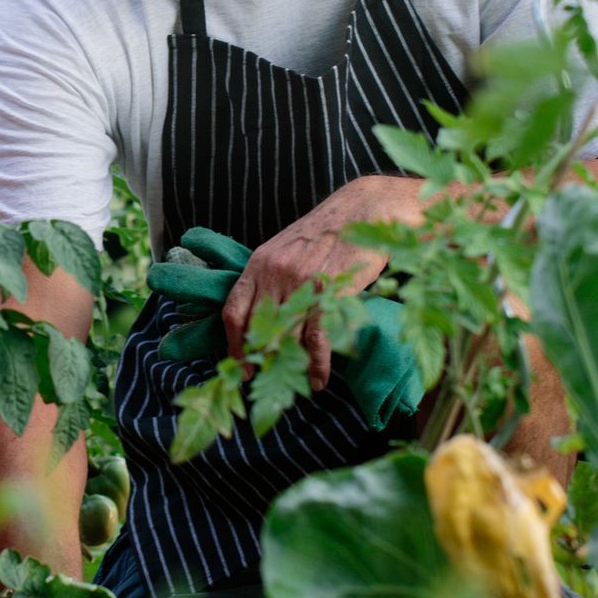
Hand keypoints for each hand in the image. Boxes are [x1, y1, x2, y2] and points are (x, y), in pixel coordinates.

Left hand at [222, 175, 425, 391]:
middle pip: (257, 330)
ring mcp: (302, 283)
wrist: (364, 212)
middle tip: (267, 381)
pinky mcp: (330, 292)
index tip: (240, 365)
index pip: (233, 311)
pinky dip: (316, 365)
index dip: (233, 345)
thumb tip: (260, 319)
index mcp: (259, 264)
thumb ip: (270, 279)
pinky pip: (316, 338)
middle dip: (259, 361)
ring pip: (286, 337)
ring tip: (295, 386)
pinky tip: (319, 380)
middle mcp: (275, 274)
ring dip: (289, 367)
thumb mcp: (286, 249)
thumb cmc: (326, 233)